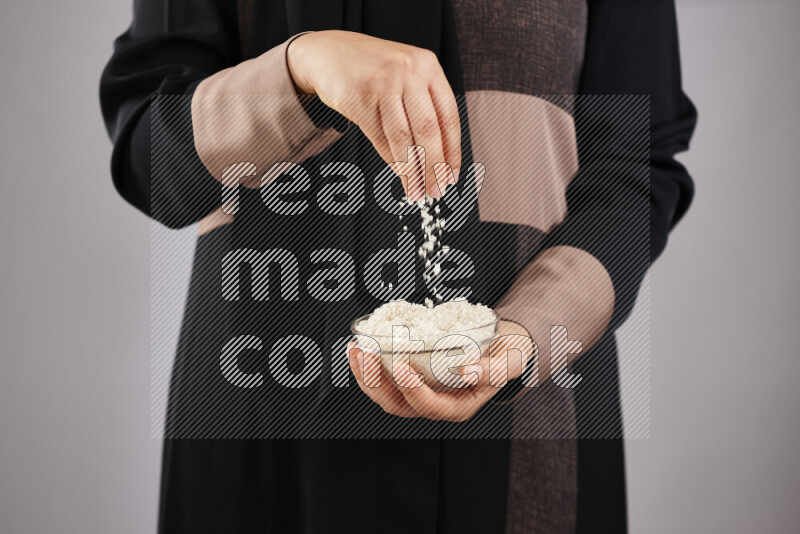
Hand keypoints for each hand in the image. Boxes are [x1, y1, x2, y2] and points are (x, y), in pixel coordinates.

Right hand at [287, 30, 460, 198]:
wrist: (330, 52)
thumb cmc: (374, 70)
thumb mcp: (407, 77)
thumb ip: (425, 106)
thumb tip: (440, 158)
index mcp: (429, 66)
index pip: (449, 117)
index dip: (452, 151)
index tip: (452, 175)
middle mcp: (409, 71)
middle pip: (428, 130)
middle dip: (434, 167)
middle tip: (436, 190)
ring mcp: (384, 83)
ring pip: (403, 138)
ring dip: (411, 171)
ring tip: (416, 191)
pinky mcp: (360, 97)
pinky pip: (380, 137)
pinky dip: (391, 160)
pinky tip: (400, 174)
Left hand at [346, 320, 532, 421]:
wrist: (504, 346)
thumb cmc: (508, 355)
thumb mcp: (510, 361)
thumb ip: (495, 369)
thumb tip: (468, 371)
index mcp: (460, 406)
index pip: (430, 406)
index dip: (413, 389)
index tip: (401, 365)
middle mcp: (437, 403)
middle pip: (398, 405)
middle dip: (375, 382)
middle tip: (365, 354)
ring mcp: (422, 392)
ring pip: (386, 395)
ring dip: (366, 375)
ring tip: (356, 349)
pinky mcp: (413, 379)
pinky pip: (386, 380)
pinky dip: (370, 365)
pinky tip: (362, 347)